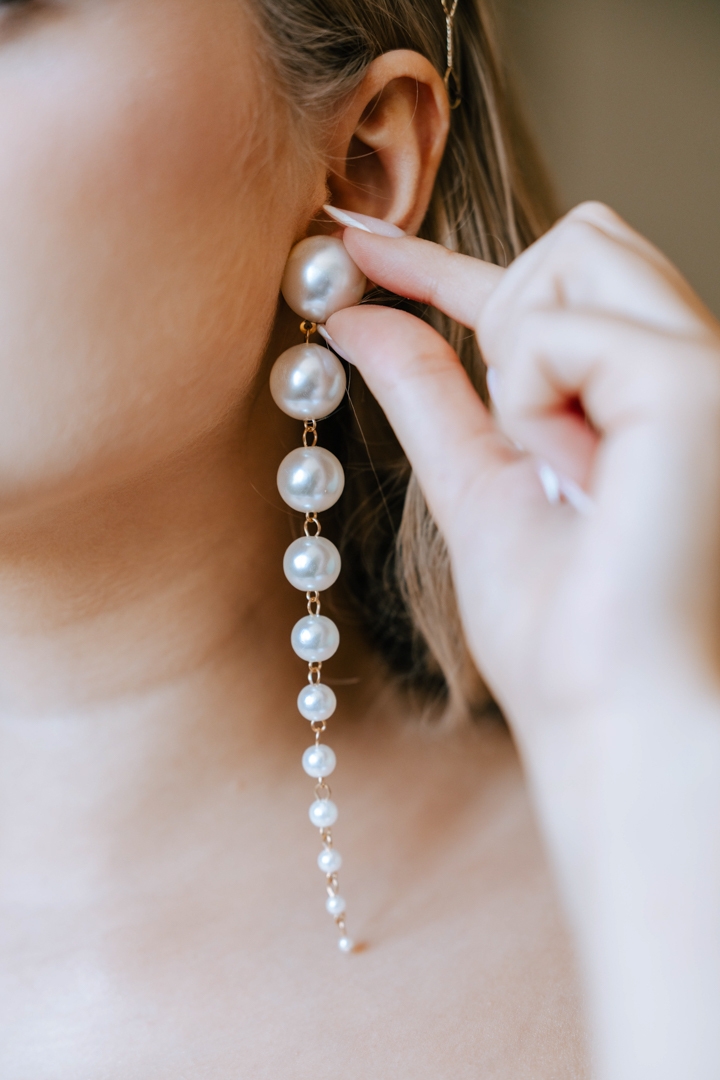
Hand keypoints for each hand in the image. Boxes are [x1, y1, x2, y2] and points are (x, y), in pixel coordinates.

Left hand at [327, 202, 719, 744]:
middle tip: (523, 434)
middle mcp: (693, 359)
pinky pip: (556, 333)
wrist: (611, 712)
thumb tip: (357, 317)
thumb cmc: (562, 630)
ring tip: (561, 469)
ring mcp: (705, 363)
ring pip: (570, 254)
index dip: (447, 257)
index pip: (552, 280)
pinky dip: (533, 407)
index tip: (359, 244)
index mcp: (645, 389)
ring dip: (522, 363)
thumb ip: (430, 393)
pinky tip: (578, 481)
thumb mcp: (475, 486)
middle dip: (508, 308)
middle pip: (577, 236)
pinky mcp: (695, 383)